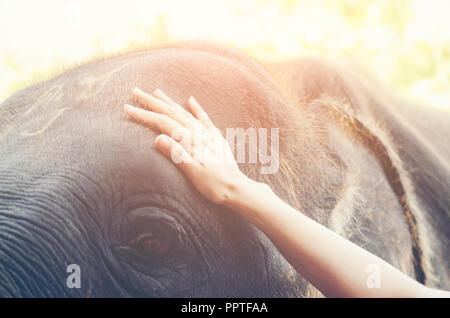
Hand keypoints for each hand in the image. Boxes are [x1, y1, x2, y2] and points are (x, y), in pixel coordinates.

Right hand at [124, 87, 250, 203]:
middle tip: (135, 91)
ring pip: (184, 113)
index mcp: (191, 140)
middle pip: (172, 113)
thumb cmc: (214, 185)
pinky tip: (190, 100)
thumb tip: (158, 138)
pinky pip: (204, 119)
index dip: (144, 115)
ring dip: (170, 102)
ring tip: (157, 92)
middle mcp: (198, 133)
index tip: (127, 108)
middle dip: (152, 102)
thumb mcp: (193, 173)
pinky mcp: (215, 139)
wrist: (236, 189)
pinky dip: (196, 108)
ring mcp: (207, 134)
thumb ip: (177, 154)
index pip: (163, 123)